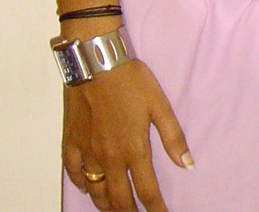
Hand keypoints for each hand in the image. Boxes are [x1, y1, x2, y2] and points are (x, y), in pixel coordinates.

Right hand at [62, 59, 193, 211]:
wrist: (95, 62)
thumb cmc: (130, 80)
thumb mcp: (160, 104)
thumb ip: (173, 137)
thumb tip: (187, 164)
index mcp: (133, 150)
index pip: (146, 191)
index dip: (155, 209)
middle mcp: (109, 158)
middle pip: (119, 200)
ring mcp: (87, 152)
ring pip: (95, 191)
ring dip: (106, 204)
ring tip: (115, 208)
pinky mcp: (71, 142)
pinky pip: (74, 173)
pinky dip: (81, 184)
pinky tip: (87, 186)